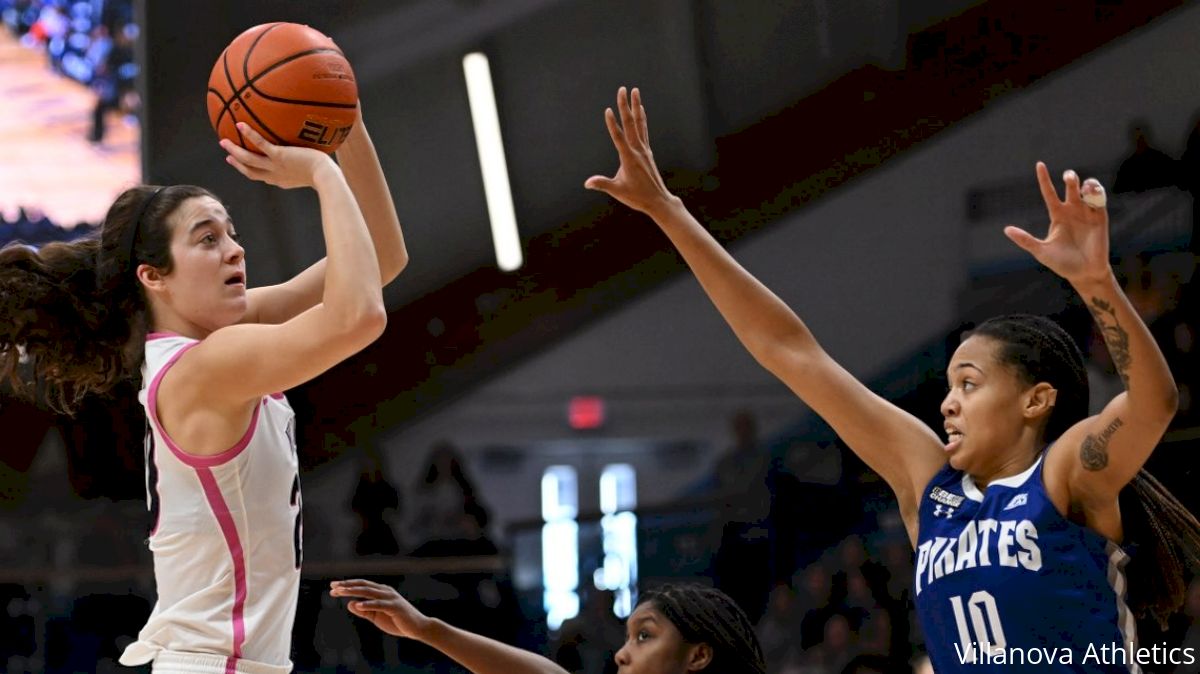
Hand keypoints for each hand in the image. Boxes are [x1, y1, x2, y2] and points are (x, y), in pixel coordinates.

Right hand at [221, 122, 337, 189]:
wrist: (326, 177)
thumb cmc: (326, 174)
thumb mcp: (314, 170)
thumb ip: (309, 163)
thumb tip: (315, 153)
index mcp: (280, 180)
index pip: (261, 176)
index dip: (248, 170)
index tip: (240, 164)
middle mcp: (274, 175)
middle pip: (249, 170)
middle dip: (237, 163)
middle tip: (226, 154)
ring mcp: (275, 166)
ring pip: (248, 159)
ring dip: (234, 150)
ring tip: (223, 141)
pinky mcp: (279, 156)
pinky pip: (260, 144)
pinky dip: (249, 135)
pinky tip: (240, 124)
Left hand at [329, 578, 431, 638]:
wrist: (417, 628)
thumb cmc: (397, 622)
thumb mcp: (376, 617)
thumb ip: (364, 611)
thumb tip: (349, 604)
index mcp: (381, 592)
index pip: (361, 585)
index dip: (347, 585)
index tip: (333, 587)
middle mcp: (385, 591)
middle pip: (363, 585)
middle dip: (347, 585)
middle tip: (333, 586)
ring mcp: (390, 598)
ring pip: (369, 592)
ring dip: (354, 591)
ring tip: (341, 592)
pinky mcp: (395, 607)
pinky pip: (379, 604)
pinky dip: (368, 604)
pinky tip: (358, 604)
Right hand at [584, 87, 677, 217]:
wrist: (658, 200)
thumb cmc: (637, 197)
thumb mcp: (618, 191)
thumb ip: (602, 184)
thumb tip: (587, 183)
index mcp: (629, 158)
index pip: (618, 137)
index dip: (612, 124)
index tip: (607, 110)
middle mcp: (638, 150)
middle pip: (630, 124)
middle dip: (625, 106)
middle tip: (622, 89)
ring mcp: (644, 150)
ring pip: (639, 123)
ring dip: (636, 106)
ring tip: (635, 91)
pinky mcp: (647, 152)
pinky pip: (644, 131)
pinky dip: (642, 119)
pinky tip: (641, 110)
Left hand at [1004, 162, 1111, 285]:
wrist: (1083, 274)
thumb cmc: (1061, 263)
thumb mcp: (1041, 251)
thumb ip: (1025, 240)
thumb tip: (1006, 230)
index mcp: (1057, 215)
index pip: (1049, 193)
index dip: (1044, 179)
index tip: (1039, 164)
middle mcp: (1072, 211)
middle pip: (1071, 187)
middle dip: (1071, 178)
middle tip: (1068, 177)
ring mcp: (1087, 213)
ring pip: (1088, 190)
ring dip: (1088, 184)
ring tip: (1084, 188)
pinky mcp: (1100, 218)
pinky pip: (1100, 201)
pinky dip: (1097, 194)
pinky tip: (1092, 194)